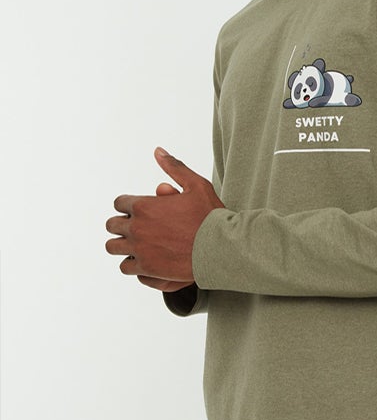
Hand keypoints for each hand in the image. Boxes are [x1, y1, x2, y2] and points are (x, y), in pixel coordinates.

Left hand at [105, 147, 223, 291]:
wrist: (221, 247)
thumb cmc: (211, 215)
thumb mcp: (195, 184)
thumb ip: (173, 167)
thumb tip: (158, 150)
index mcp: (144, 206)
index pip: (119, 203)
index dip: (128, 205)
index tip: (138, 210)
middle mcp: (137, 228)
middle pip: (112, 225)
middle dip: (121, 224)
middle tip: (136, 227)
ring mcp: (139, 249)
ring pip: (114, 247)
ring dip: (122, 245)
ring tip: (136, 245)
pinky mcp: (147, 268)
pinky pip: (126, 267)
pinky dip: (132, 264)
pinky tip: (144, 261)